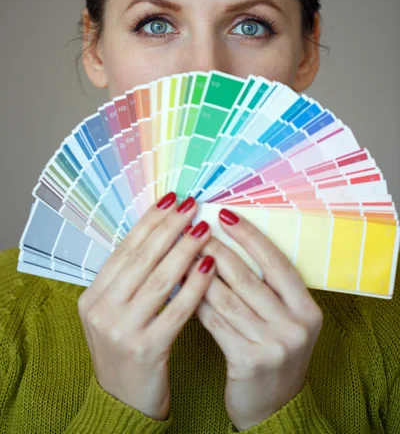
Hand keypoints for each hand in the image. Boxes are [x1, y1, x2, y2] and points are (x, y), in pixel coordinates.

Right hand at [77, 194, 215, 420]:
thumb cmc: (126, 351)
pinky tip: (210, 266)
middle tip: (191, 204)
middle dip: (169, 227)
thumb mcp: (115, 313)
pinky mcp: (145, 349)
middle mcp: (101, 310)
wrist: (122, 404)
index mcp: (92, 296)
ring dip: (184, 249)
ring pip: (159, 279)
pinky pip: (176, 309)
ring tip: (204, 228)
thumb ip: (130, 279)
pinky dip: (195, 285)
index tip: (171, 199)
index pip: (125, 249)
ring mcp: (120, 330)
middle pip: (142, 258)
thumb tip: (160, 233)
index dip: (150, 221)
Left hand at [184, 207, 322, 430]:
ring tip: (180, 251)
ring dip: (199, 272)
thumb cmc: (273, 353)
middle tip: (192, 228)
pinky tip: (180, 286)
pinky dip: (196, 300)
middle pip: (248, 277)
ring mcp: (274, 345)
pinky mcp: (249, 362)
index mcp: (308, 309)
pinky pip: (215, 322)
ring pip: (227, 297)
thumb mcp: (284, 321)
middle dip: (216, 249)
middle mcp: (296, 326)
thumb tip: (227, 243)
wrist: (274, 408)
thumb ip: (267, 289)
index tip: (225, 214)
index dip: (250, 235)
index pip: (277, 262)